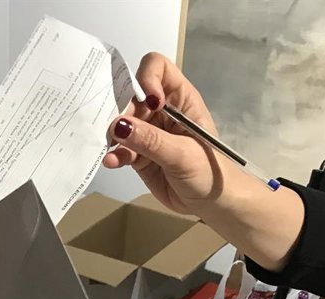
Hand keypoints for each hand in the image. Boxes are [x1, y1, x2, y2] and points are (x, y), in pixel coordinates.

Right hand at [102, 52, 304, 270]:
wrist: (213, 204)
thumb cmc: (209, 171)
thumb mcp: (182, 153)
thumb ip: (150, 140)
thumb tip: (118, 125)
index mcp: (181, 99)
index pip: (158, 68)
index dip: (147, 78)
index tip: (147, 102)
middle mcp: (162, 111)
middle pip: (132, 95)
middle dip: (123, 110)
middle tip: (120, 131)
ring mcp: (149, 133)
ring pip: (122, 123)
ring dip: (114, 135)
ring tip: (113, 150)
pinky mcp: (139, 155)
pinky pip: (121, 148)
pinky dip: (114, 154)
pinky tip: (112, 162)